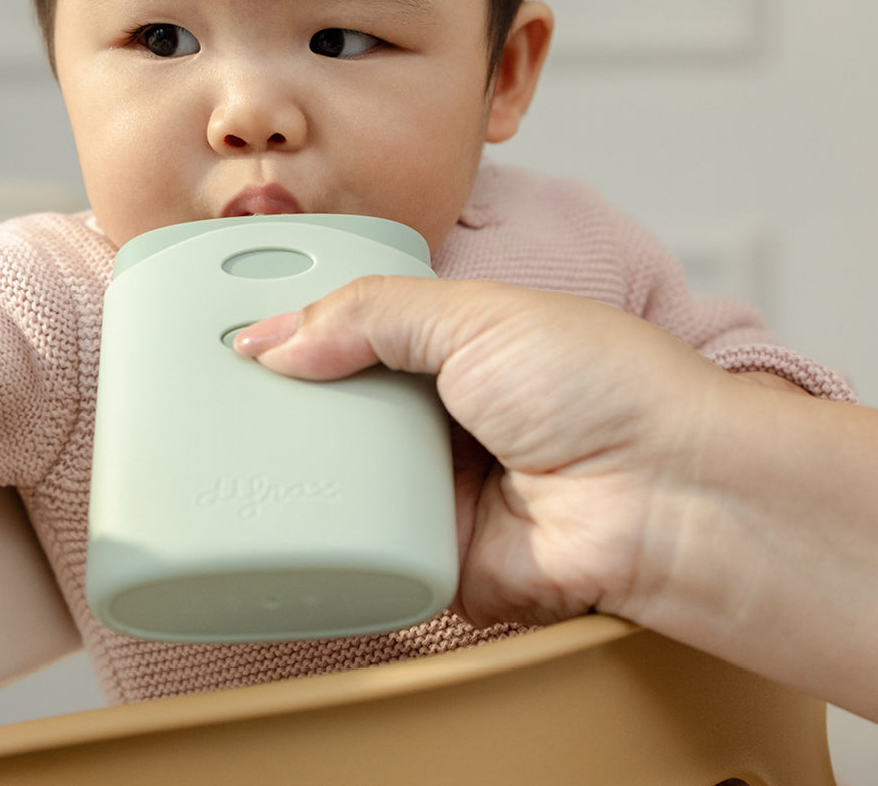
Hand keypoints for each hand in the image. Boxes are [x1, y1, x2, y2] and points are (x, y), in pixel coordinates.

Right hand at [235, 276, 744, 627]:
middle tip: (210, 393)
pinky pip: (361, 554)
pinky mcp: (437, 562)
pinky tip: (268, 517)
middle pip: (340, 409)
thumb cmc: (607, 389)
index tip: (229, 329)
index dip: (300, 331)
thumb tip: (273, 336)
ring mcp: (441, 493)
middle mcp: (447, 419)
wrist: (667, 497)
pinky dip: (323, 540)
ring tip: (223, 448)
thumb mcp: (476, 315)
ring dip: (294, 469)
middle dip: (283, 403)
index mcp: (461, 346)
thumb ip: (370, 314)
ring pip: (339, 482)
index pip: (358, 332)